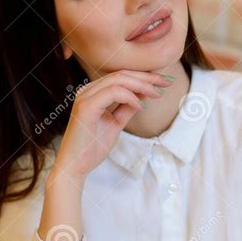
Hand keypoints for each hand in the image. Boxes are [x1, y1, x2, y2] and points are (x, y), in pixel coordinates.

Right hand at [54, 70, 172, 178]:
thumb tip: (144, 95)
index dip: (143, 77)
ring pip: (118, 79)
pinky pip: (113, 92)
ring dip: (141, 85)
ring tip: (157, 93)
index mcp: (93, 93)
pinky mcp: (86, 106)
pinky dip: (130, 97)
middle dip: (147, 77)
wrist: (75, 166)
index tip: (163, 83)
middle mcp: (87, 90)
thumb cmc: (92, 148)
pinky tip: (141, 105)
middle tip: (166, 82)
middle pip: (121, 74)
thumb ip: (127, 108)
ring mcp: (85, 97)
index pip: (121, 77)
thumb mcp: (115, 124)